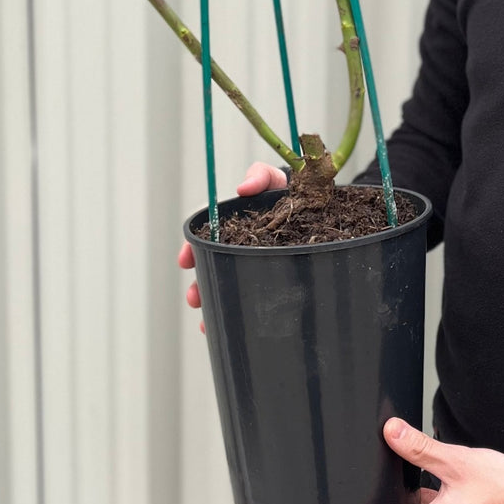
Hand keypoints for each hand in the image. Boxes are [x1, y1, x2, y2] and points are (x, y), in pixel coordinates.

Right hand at [178, 162, 287, 332]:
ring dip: (214, 302)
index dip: (194, 250)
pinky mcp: (273, 278)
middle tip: (194, 297)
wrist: (318, 205)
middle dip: (199, 284)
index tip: (185, 260)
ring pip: (228, 286)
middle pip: (213, 268)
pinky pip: (253, 298)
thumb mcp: (274, 181)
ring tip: (207, 319)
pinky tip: (228, 326)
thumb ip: (259, 177)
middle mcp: (240, 248)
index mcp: (236, 227)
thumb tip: (242, 188)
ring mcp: (255, 265)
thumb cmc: (290, 193)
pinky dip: (239, 314)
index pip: (207, 239)